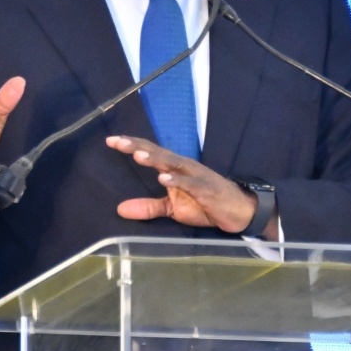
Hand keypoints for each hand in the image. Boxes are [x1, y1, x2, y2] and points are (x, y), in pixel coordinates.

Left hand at [106, 136, 278, 239]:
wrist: (239, 210)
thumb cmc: (205, 205)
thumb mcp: (173, 208)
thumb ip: (148, 207)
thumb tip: (120, 209)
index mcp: (174, 168)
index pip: (150, 152)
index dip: (131, 145)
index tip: (111, 140)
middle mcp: (183, 166)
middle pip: (158, 152)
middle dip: (137, 146)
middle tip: (118, 141)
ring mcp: (195, 176)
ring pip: (172, 163)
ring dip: (155, 159)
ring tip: (137, 155)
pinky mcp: (206, 189)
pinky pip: (190, 183)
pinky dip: (177, 180)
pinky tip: (163, 178)